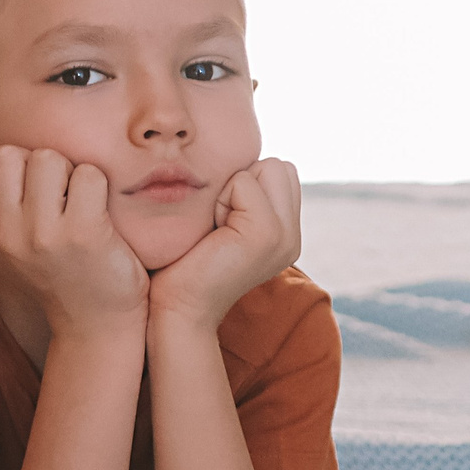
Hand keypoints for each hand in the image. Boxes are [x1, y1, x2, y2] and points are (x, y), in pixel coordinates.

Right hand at [0, 146, 148, 336]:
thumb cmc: (55, 271)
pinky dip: (99, 185)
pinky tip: (99, 212)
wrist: (94, 323)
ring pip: (48, 158)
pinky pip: (89, 175)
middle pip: (9, 153)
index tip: (26, 188)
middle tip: (56, 194)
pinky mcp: (83, 234)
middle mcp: (6, 233)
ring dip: (69, 171)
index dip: (6, 164)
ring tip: (77, 201)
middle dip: (37, 164)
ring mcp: (43, 234)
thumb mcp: (6, 243)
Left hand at [146, 159, 301, 331]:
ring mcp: (285, 237)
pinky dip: (222, 199)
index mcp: (287, 232)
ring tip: (217, 228)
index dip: (243, 185)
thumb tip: (242, 162)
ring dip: (232, 190)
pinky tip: (214, 233)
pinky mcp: (267, 234)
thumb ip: (246, 196)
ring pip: (266, 168)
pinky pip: (244, 182)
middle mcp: (293, 236)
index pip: (280, 170)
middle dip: (241, 183)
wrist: (176, 307)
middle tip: (219, 225)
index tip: (222, 222)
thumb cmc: (185, 262)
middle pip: (278, 165)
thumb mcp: (225, 221)